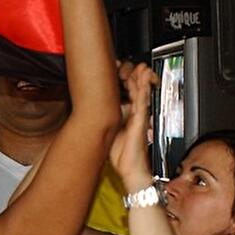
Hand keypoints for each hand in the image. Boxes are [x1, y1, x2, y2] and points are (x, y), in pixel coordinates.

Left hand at [109, 63, 156, 186]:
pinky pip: (143, 105)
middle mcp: (135, 115)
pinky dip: (143, 93)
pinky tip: (143, 84)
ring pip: (142, 95)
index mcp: (128, 117)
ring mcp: (139, 118)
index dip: (127, 82)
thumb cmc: (122, 155)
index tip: (123, 70)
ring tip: (143, 68)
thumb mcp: (109, 134)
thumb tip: (90, 117)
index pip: (129, 95)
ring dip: (143, 81)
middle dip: (137, 77)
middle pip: (137, 92)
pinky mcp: (141, 123)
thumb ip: (104, 124)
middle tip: (137, 64)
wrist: (131, 170)